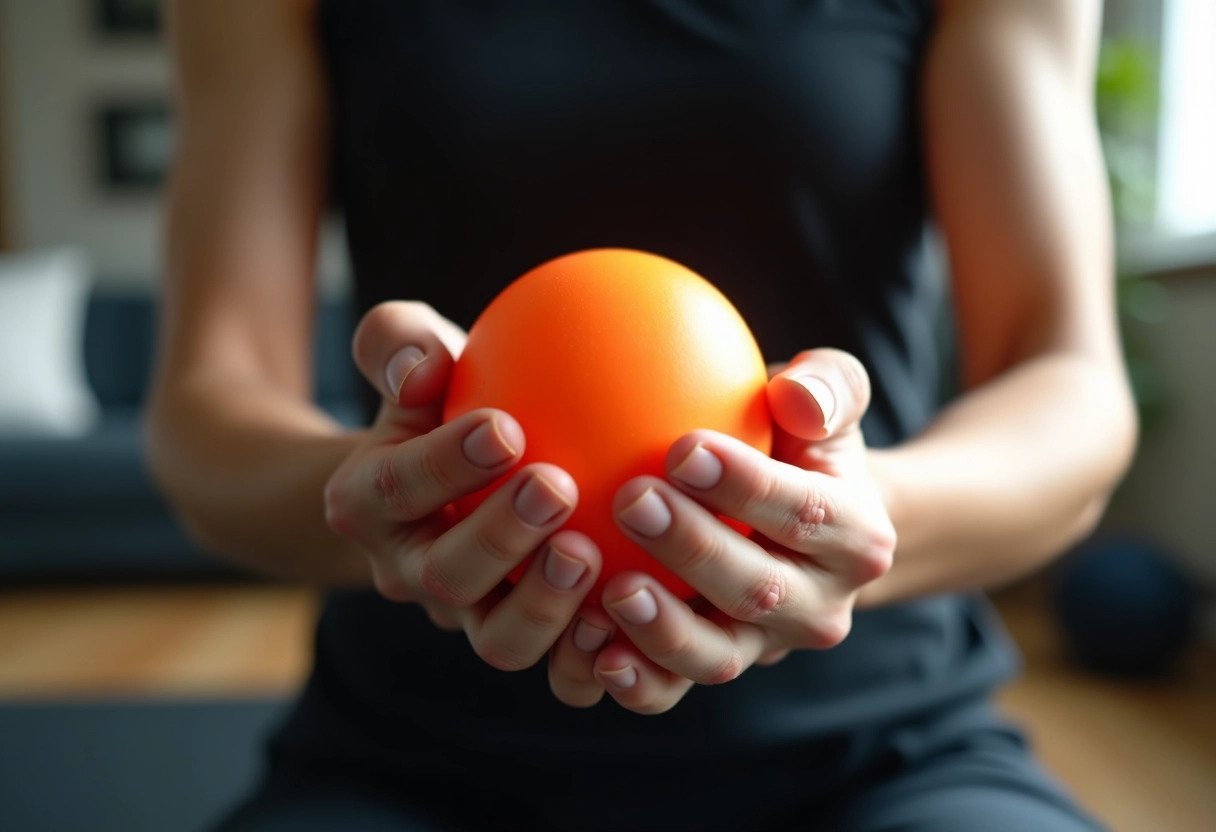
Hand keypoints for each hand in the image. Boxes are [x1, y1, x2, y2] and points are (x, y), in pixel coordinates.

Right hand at [324, 302, 601, 670]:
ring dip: (545, 604)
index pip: (397, 487)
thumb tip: (418, 368)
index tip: (506, 427)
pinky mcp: (525, 639)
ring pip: (498, 640)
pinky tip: (641, 606)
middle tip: (558, 487)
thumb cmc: (441, 393)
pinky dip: (591, 653)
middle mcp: (410, 571)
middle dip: (499, 536)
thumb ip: (400, 342)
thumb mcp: (414, 353)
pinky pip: (557, 669)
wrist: (447, 470)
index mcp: (369, 501)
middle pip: (445, 575)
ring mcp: (469, 617)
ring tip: (590, 552)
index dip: (445, 464)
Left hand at [547, 349, 894, 712]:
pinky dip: (637, 681)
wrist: (805, 522)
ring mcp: (766, 647)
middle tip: (632, 500)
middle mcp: (820, 605)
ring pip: (718, 655)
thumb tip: (794, 392)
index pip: (805, 512)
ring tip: (613, 589)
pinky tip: (594, 653)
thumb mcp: (828, 399)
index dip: (745, 486)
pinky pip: (674, 689)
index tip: (681, 449)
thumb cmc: (800, 440)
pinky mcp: (714, 667)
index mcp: (856, 537)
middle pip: (759, 589)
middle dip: (694, 549)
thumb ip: (827, 386)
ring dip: (663, 628)